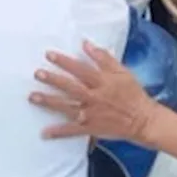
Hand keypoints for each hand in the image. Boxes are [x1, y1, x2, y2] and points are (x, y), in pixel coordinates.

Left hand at [30, 41, 160, 141]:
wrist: (143, 120)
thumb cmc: (133, 94)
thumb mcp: (122, 71)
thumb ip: (103, 58)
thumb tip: (86, 44)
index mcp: (102, 82)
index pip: (80, 69)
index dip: (64, 62)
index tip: (49, 55)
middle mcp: (94, 97)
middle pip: (70, 87)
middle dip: (53, 80)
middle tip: (37, 74)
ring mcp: (91, 114)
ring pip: (67, 107)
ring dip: (50, 102)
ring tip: (33, 97)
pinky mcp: (90, 128)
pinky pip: (72, 130)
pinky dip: (58, 132)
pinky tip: (44, 132)